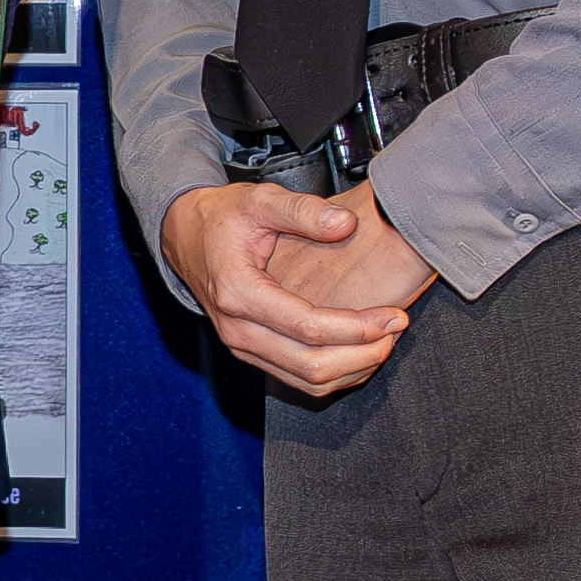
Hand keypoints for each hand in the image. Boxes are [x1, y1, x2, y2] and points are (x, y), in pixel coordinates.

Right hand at [171, 181, 428, 399]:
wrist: (185, 236)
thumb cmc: (223, 218)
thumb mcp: (259, 199)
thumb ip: (303, 210)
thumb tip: (345, 224)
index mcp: (238, 292)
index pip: (307, 327)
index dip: (356, 327)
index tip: (393, 315)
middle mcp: (237, 329)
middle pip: (310, 365)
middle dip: (362, 353)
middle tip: (396, 331)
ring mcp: (242, 346)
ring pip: (306, 381)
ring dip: (353, 368)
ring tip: (385, 341)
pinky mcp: (252, 353)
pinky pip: (298, 380)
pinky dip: (336, 373)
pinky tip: (361, 350)